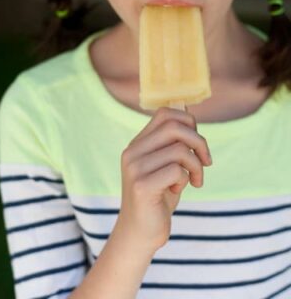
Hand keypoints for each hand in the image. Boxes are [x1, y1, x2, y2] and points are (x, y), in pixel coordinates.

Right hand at [118, 107, 212, 250]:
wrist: (140, 231)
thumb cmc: (158, 196)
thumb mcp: (167, 165)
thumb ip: (173, 141)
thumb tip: (186, 107)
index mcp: (138, 144)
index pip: (165, 114)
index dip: (188, 122)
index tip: (196, 143)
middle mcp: (132, 152)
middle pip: (174, 127)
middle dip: (200, 142)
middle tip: (206, 161)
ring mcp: (134, 168)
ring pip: (180, 150)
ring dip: (196, 166)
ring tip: (194, 180)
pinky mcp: (141, 186)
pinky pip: (177, 171)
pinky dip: (186, 180)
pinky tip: (178, 190)